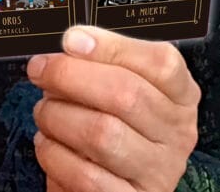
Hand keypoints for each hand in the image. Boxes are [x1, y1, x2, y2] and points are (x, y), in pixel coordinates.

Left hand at [27, 25, 199, 191]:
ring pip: (102, 134)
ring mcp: (158, 172)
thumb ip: (99, 62)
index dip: (111, 47)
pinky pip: (86, 176)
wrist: (106, 183)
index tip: (71, 40)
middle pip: (126, 94)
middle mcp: (177, 134)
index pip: (161, 63)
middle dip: (70, 76)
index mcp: (179, 95)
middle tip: (40, 71)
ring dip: (58, 116)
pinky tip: (48, 144)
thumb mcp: (114, 87)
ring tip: (45, 112)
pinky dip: (55, 154)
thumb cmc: (108, 122)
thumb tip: (74, 42)